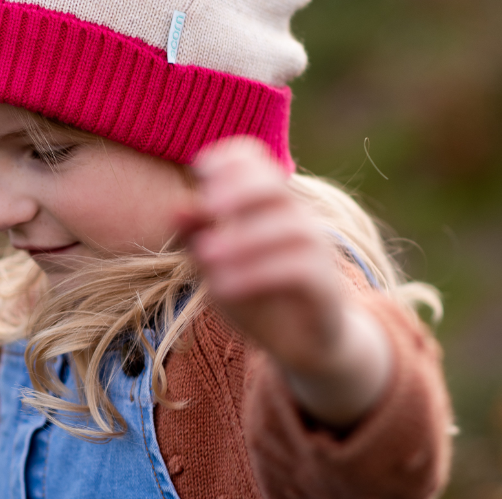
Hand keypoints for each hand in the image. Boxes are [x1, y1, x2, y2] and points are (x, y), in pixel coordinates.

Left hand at [176, 136, 390, 426]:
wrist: (302, 343)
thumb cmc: (254, 291)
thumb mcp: (216, 263)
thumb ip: (197, 236)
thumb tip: (176, 209)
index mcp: (266, 204)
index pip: (255, 159)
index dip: (228, 157)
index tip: (200, 170)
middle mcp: (295, 218)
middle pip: (276, 186)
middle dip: (240, 188)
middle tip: (208, 203)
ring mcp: (316, 251)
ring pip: (292, 227)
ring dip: (244, 237)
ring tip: (205, 255)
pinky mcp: (325, 288)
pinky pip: (299, 269)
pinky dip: (257, 273)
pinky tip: (222, 287)